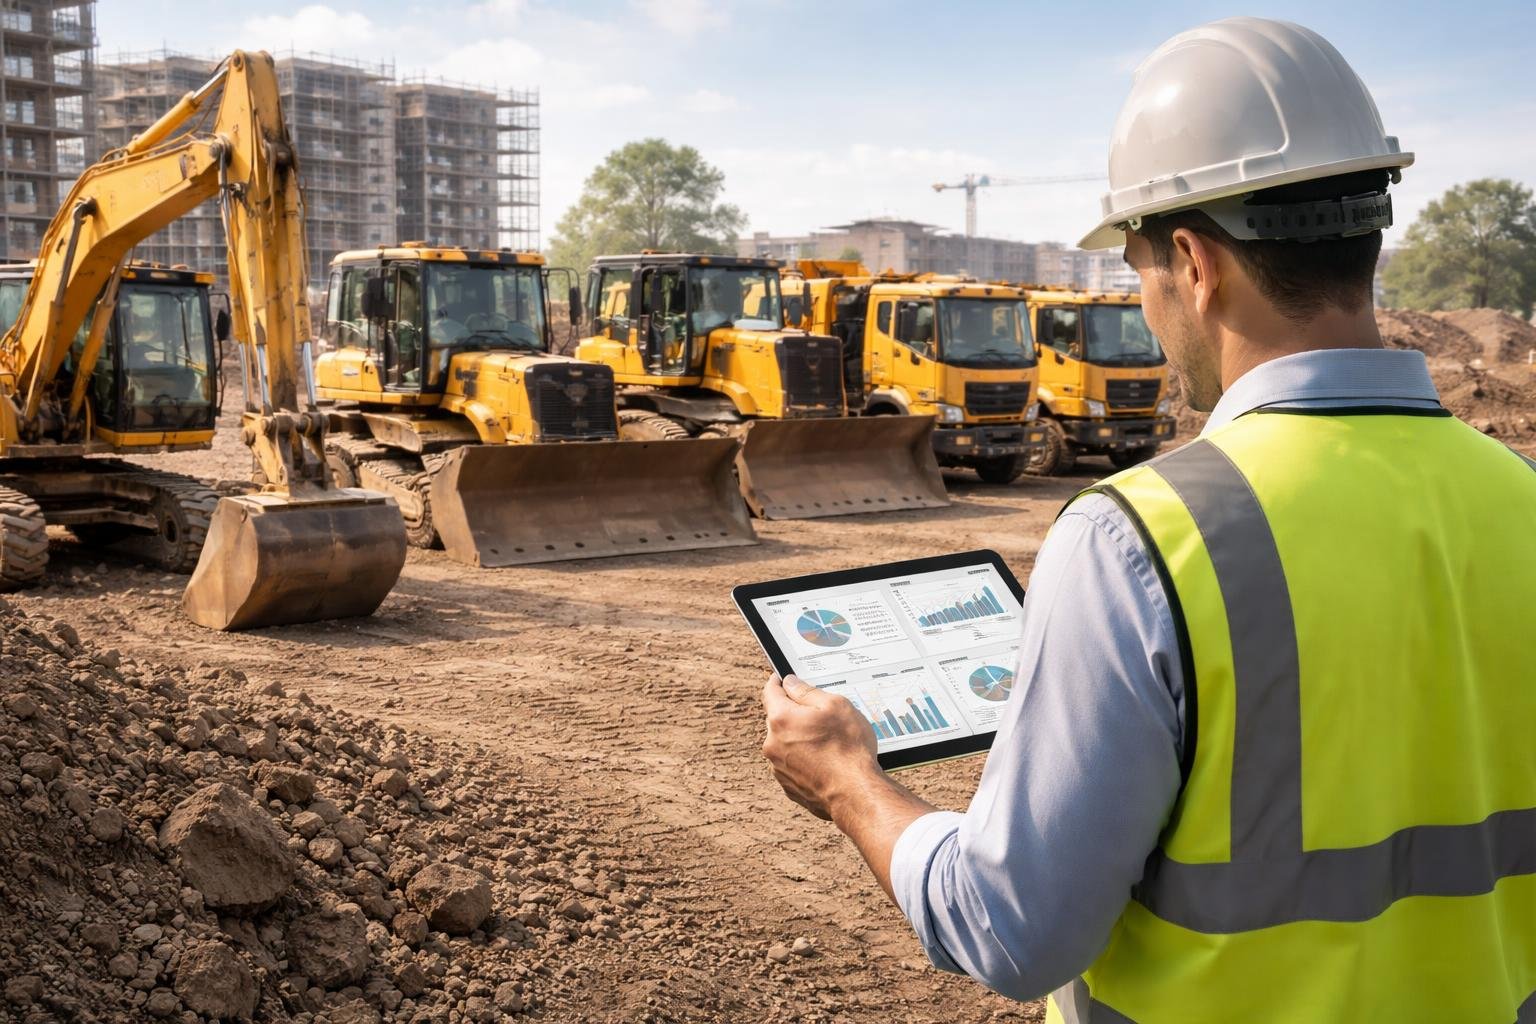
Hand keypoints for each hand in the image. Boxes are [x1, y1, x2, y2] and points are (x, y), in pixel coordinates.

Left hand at [761, 674, 880, 819]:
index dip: (778, 681)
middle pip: (778, 718)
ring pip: (785, 743)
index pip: (770, 691)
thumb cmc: (849, 750)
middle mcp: (773, 743)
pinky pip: (792, 764)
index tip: (784, 679)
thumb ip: (807, 691)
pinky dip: (804, 760)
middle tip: (820, 715)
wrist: (855, 794)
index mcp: (781, 719)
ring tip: (828, 743)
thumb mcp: (836, 705)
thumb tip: (790, 683)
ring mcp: (778, 767)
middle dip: (794, 713)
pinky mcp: (788, 785)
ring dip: (799, 739)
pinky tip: (825, 761)